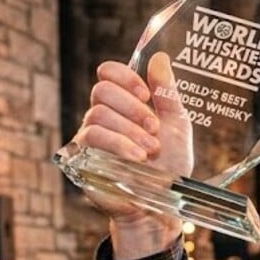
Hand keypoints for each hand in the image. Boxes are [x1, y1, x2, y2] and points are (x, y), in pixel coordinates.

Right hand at [70, 55, 191, 254]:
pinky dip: (118, 144)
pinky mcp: (82, 158)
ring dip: (130, 131)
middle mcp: (103, 117)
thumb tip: (159, 57)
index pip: (108, 73)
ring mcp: (90, 138)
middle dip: (133, 108)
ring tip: (151, 150)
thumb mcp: (177, 125)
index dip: (124, 77)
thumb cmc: (170, 165)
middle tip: (154, 129)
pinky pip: (91, 137)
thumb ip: (167, 92)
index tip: (146, 95)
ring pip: (98, 114)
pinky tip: (136, 158)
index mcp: (124, 104)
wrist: (162, 202)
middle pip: (102, 90)